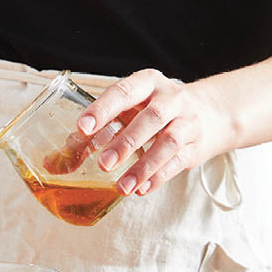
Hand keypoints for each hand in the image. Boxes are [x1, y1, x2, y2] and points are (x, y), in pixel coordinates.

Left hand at [76, 70, 233, 195]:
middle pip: (150, 118)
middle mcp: (170, 98)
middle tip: (103, 164)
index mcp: (148, 83)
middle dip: (126, 142)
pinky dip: (159, 177)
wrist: (210, 112)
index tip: (83, 127)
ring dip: (144, 167)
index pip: (123, 91)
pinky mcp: (196, 145)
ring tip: (122, 186)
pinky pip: (178, 162)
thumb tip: (61, 156)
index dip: (103, 109)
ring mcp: (187, 121)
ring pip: (168, 143)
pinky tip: (141, 189)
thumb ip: (100, 128)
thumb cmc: (156, 109)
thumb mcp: (132, 108)